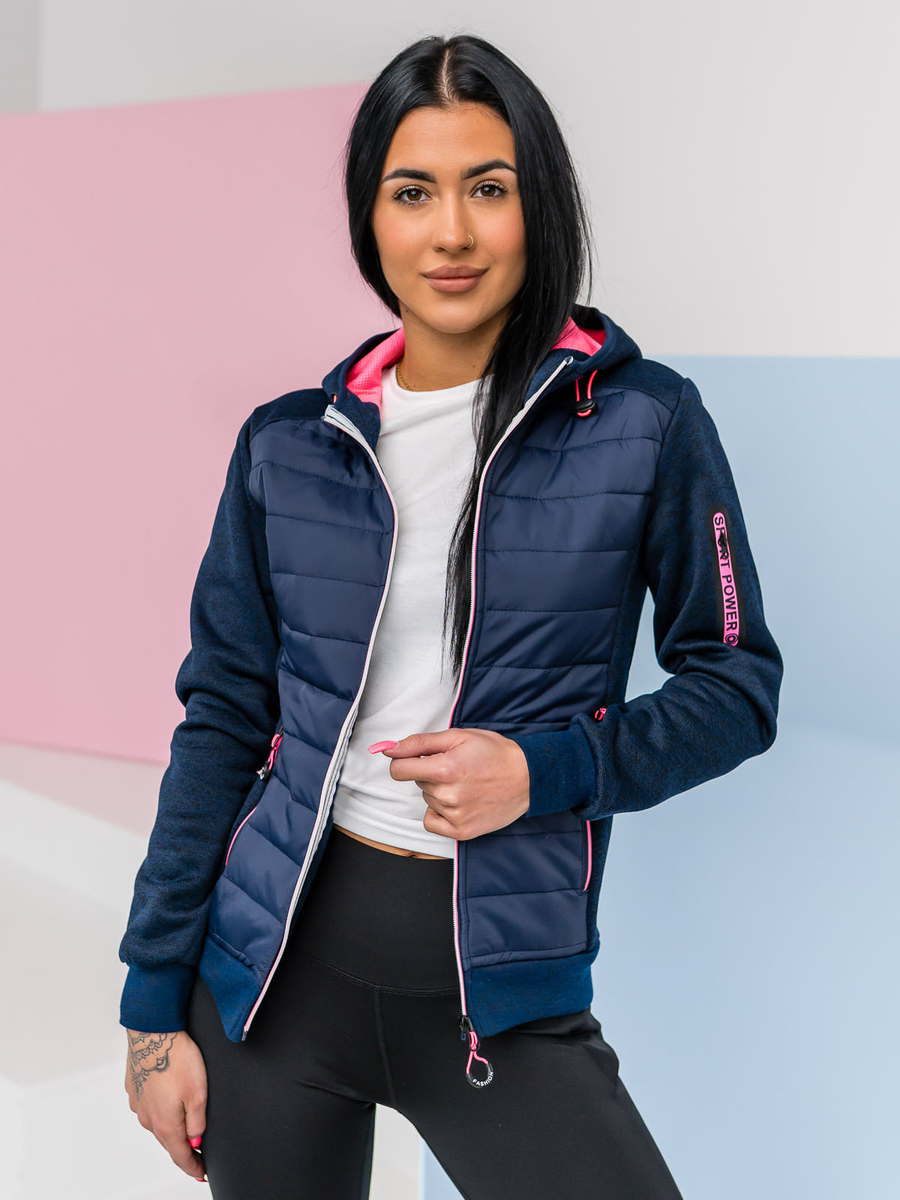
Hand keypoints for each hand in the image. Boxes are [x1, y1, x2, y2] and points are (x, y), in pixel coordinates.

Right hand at [124, 1028, 207, 1181]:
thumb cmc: (177, 1059)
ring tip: (185, 1127)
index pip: (181, 1156)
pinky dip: (161, 1109)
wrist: (152, 1033)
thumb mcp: (198, 1093)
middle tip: (198, 1155)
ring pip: (158, 1123)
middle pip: (169, 1141)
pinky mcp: (135, 1089)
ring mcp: (138, 1104)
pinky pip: (150, 1105)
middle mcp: (148, 1119)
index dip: (193, 1167)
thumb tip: (195, 1140)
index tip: (201, 1173)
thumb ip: (197, 1122)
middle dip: (184, 1148)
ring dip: (171, 1127)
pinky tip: (169, 1099)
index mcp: (166, 1125)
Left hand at [380, 728, 530, 839]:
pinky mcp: (462, 832)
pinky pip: (431, 822)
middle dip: (431, 773)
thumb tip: (389, 749)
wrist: (527, 777)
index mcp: (445, 768)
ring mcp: (455, 816)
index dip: (403, 761)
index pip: (398, 770)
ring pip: (427, 799)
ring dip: (439, 791)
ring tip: (466, 783)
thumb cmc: (494, 753)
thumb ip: (420, 743)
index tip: (415, 759)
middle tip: (458, 768)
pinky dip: (439, 812)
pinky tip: (459, 802)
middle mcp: (448, 795)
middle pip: (417, 782)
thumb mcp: (458, 736)